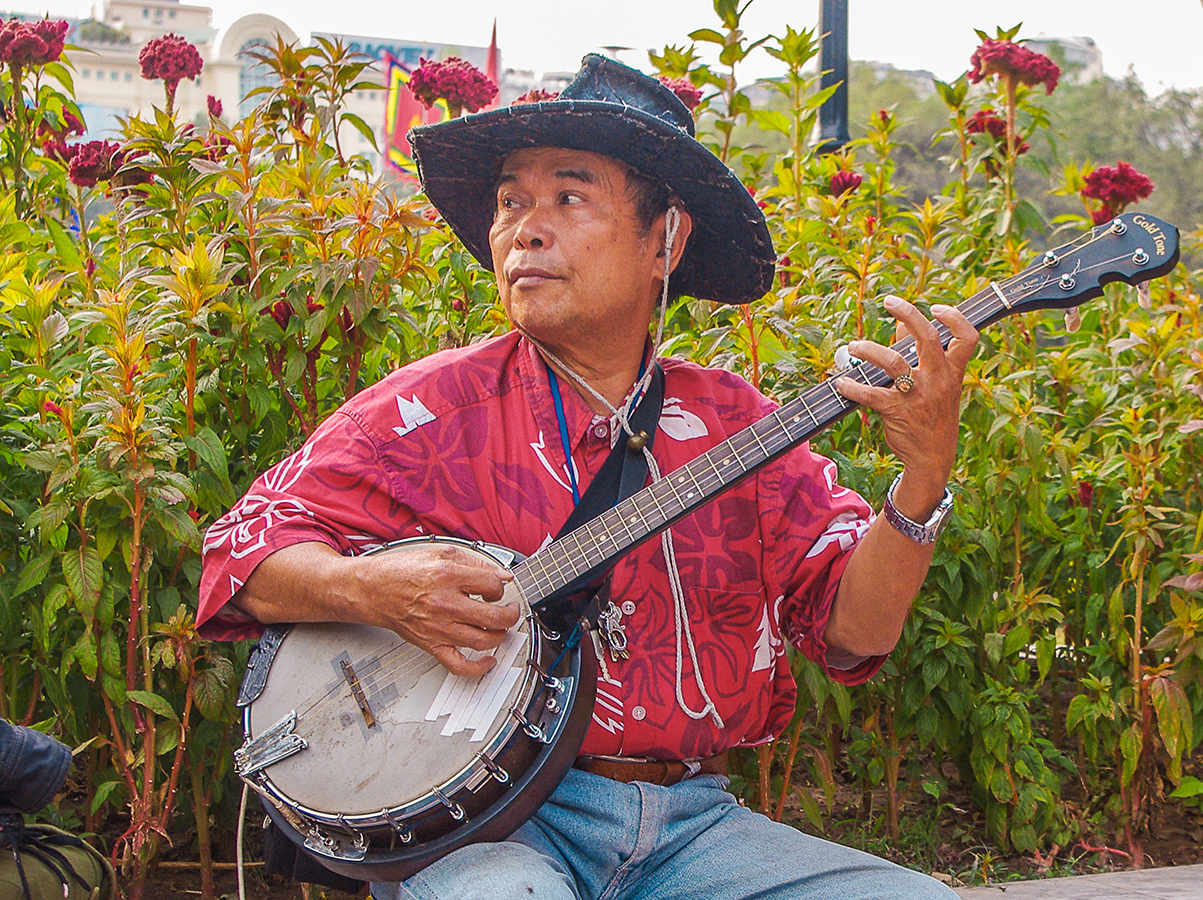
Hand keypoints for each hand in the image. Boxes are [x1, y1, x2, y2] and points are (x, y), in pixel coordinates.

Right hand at [346, 543, 519, 676]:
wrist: (372, 589)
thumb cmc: (401, 571)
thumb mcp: (439, 552)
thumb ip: (474, 561)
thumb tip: (500, 574)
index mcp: (448, 576)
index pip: (492, 585)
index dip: (501, 585)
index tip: (498, 587)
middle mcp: (445, 604)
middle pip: (494, 617)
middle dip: (510, 614)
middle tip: (511, 610)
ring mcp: (438, 628)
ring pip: (483, 641)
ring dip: (500, 636)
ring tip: (501, 628)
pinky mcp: (431, 645)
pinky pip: (459, 665)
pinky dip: (479, 667)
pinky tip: (489, 660)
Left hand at [834, 295, 977, 517]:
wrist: (932, 458)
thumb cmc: (932, 417)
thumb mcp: (937, 387)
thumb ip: (920, 356)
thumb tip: (901, 324)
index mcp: (952, 373)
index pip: (967, 339)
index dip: (954, 318)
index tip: (935, 307)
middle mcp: (938, 380)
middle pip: (928, 338)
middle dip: (908, 313)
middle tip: (888, 301)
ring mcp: (918, 395)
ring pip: (892, 361)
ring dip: (869, 349)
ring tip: (854, 346)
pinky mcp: (897, 411)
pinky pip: (870, 393)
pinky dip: (852, 386)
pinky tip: (841, 383)